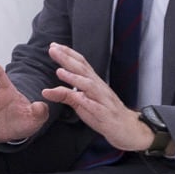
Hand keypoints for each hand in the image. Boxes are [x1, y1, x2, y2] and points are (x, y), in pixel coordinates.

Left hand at [39, 43, 153, 151]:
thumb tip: (46, 91)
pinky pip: (95, 106)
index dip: (68, 53)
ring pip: (88, 85)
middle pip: (82, 69)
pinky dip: (85, 100)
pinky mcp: (105, 113)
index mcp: (93, 83)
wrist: (128, 128)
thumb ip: (65, 95)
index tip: (54, 45)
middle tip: (53, 49)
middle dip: (67, 58)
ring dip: (74, 77)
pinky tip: (77, 97)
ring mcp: (102, 100)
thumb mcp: (81, 104)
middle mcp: (98, 87)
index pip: (80, 64)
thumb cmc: (104, 113)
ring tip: (60, 71)